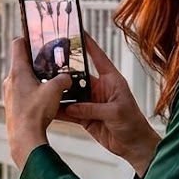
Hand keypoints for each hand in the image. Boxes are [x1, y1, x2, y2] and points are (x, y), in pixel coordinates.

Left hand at [2, 38, 68, 167]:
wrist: (24, 138)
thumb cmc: (35, 113)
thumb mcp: (55, 91)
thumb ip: (63, 80)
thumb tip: (67, 78)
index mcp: (18, 72)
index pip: (18, 45)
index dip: (28, 38)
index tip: (37, 38)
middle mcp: (10, 81)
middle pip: (22, 63)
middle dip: (37, 61)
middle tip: (50, 63)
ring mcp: (9, 95)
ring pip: (23, 79)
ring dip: (36, 79)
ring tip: (51, 83)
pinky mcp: (12, 107)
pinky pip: (23, 93)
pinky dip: (33, 92)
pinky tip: (45, 100)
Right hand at [59, 33, 160, 175]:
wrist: (133, 146)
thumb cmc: (133, 124)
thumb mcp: (114, 113)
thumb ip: (92, 108)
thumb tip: (72, 107)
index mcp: (111, 81)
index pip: (98, 58)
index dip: (88, 45)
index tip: (78, 32)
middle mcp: (100, 89)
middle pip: (78, 76)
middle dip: (65, 72)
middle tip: (49, 66)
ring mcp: (91, 103)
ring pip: (71, 95)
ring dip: (59, 94)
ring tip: (45, 89)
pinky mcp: (85, 117)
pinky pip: (69, 112)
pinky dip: (60, 111)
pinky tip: (49, 108)